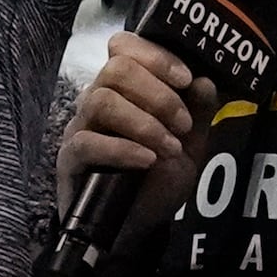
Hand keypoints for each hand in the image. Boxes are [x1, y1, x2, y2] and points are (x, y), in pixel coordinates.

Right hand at [55, 33, 217, 248]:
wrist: (135, 230)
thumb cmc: (156, 179)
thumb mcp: (188, 147)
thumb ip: (198, 114)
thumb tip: (206, 81)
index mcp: (122, 88)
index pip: (123, 46)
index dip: (154, 55)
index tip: (185, 79)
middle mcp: (97, 99)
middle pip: (115, 69)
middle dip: (158, 94)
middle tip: (182, 124)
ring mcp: (80, 127)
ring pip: (101, 100)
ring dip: (143, 122)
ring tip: (169, 147)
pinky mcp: (70, 159)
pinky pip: (88, 142)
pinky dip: (122, 148)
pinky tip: (147, 161)